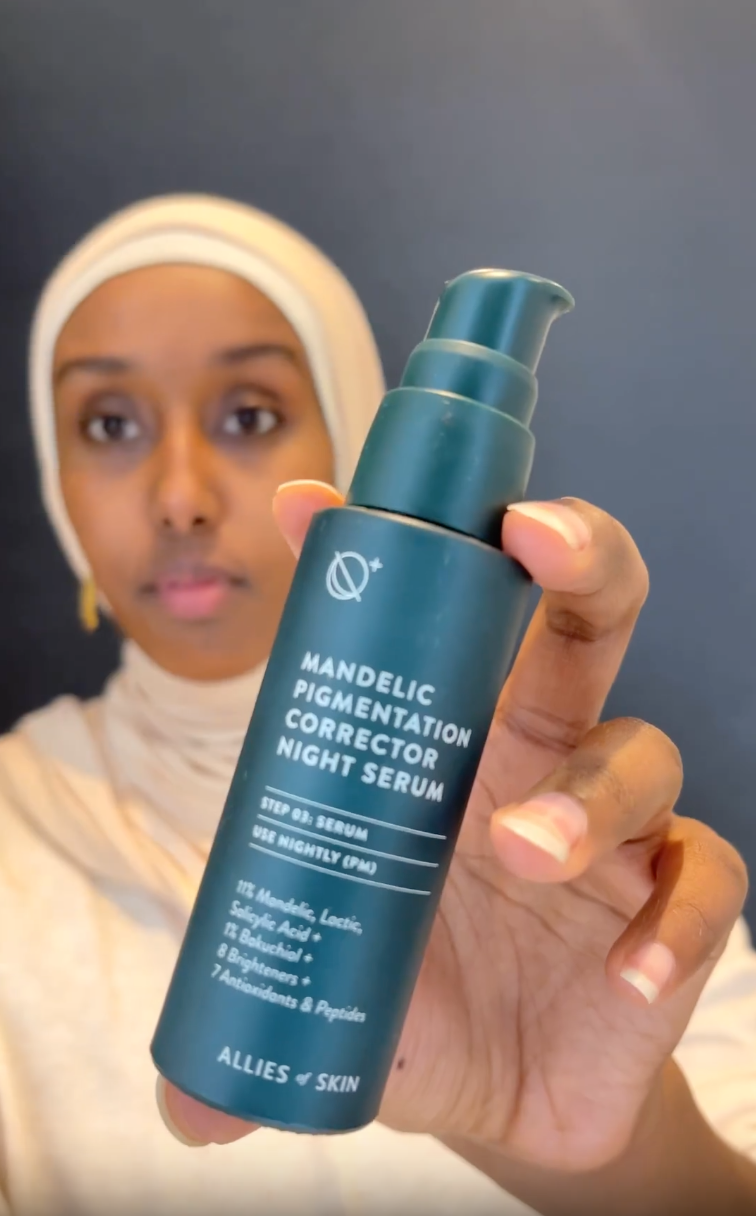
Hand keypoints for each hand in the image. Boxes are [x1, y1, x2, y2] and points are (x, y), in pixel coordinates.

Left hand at [158, 485, 747, 1173]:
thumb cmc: (415, 994)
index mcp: (450, 741)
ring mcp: (614, 825)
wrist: (507, 1096)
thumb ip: (265, 1019)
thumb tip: (179, 1113)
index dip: (389, 548)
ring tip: (525, 853)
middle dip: (574, 553)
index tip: (312, 508)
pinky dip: (671, 920)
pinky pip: (702, 878)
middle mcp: (539, 756)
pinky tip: (622, 974)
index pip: (435, 620)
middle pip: (582, 619)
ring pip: (640, 748)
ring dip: (587, 790)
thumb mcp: (334, 973)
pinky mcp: (666, 904)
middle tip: (535, 537)